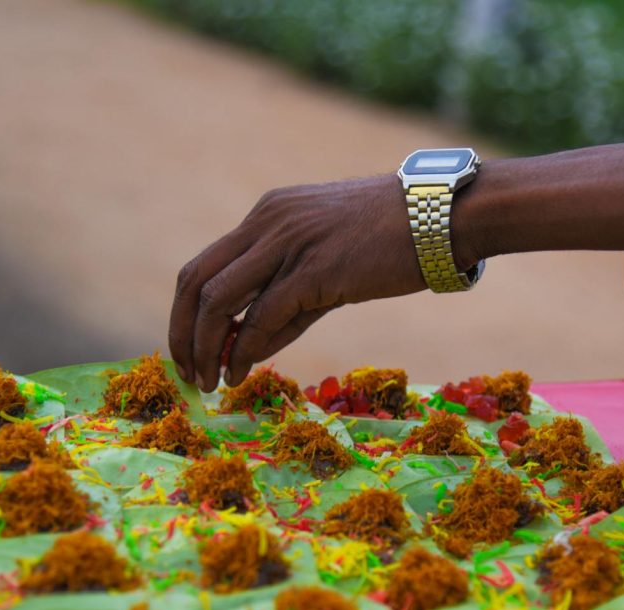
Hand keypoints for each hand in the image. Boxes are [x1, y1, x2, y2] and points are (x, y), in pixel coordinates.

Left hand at [168, 173, 426, 391]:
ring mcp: (288, 243)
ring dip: (204, 347)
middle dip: (182, 332)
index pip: (204, 265)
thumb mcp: (328, 263)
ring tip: (209, 381)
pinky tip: (240, 373)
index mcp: (268, 215)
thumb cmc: (392, 241)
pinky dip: (243, 350)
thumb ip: (287, 302)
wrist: (441, 217)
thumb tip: (248, 349)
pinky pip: (260, 316)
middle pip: (195, 280)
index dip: (186, 312)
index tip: (190, 351)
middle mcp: (268, 222)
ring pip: (217, 300)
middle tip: (187, 372)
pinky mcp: (313, 269)